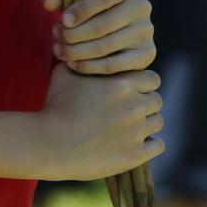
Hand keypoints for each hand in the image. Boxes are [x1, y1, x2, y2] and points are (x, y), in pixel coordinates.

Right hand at [37, 62, 163, 180]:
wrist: (48, 143)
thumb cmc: (55, 106)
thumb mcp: (65, 74)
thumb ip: (81, 60)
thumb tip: (82, 51)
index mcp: (123, 84)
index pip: (152, 79)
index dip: (142, 84)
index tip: (131, 91)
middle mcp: (135, 106)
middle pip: (157, 100)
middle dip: (144, 104)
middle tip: (129, 111)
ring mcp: (136, 131)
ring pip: (157, 122)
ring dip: (146, 124)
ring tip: (129, 128)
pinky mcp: (134, 155)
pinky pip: (158, 146)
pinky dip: (149, 145)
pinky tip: (134, 144)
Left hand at [41, 0, 154, 74]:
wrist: (110, 28)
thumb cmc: (88, 8)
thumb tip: (49, 1)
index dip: (81, 10)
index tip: (62, 20)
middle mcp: (142, 6)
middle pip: (103, 25)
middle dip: (73, 34)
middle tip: (56, 37)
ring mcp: (146, 31)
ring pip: (105, 46)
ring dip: (76, 51)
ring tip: (59, 50)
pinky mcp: (146, 54)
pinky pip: (113, 66)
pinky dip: (88, 67)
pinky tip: (73, 63)